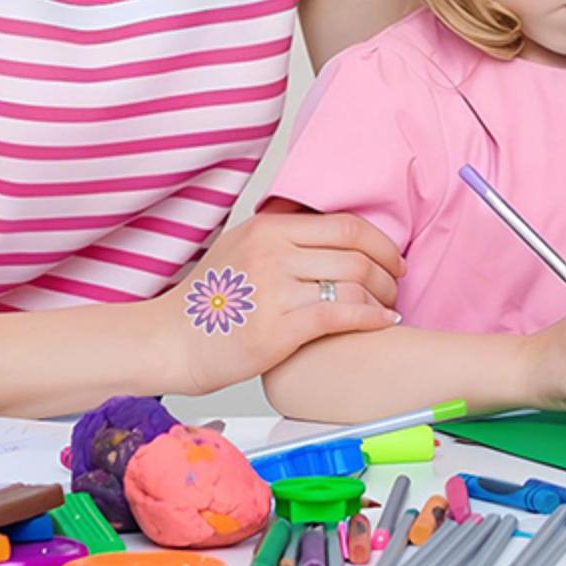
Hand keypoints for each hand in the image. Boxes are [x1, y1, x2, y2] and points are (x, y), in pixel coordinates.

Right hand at [168, 210, 403, 395]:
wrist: (169, 342)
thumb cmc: (208, 300)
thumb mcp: (240, 245)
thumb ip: (282, 233)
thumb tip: (329, 225)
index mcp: (268, 228)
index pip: (344, 224)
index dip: (380, 241)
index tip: (392, 257)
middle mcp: (272, 253)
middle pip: (355, 253)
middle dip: (388, 271)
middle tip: (396, 284)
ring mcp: (274, 290)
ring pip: (354, 284)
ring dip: (383, 297)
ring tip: (388, 307)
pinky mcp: (276, 329)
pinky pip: (341, 315)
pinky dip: (371, 318)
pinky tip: (383, 323)